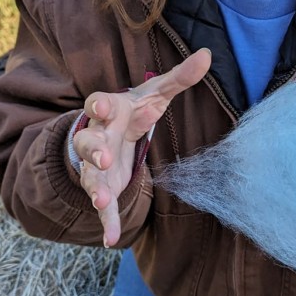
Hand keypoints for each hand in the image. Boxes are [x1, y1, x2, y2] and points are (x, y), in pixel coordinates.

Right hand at [74, 48, 211, 246]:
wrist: (106, 136)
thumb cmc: (131, 111)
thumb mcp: (154, 94)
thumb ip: (179, 78)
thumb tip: (208, 55)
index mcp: (108, 111)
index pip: (97, 104)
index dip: (99, 105)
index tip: (101, 106)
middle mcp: (97, 138)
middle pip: (88, 142)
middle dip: (93, 149)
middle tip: (103, 156)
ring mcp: (96, 166)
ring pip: (90, 176)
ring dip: (95, 187)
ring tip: (101, 200)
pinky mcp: (103, 186)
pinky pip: (102, 208)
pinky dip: (107, 223)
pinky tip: (112, 240)